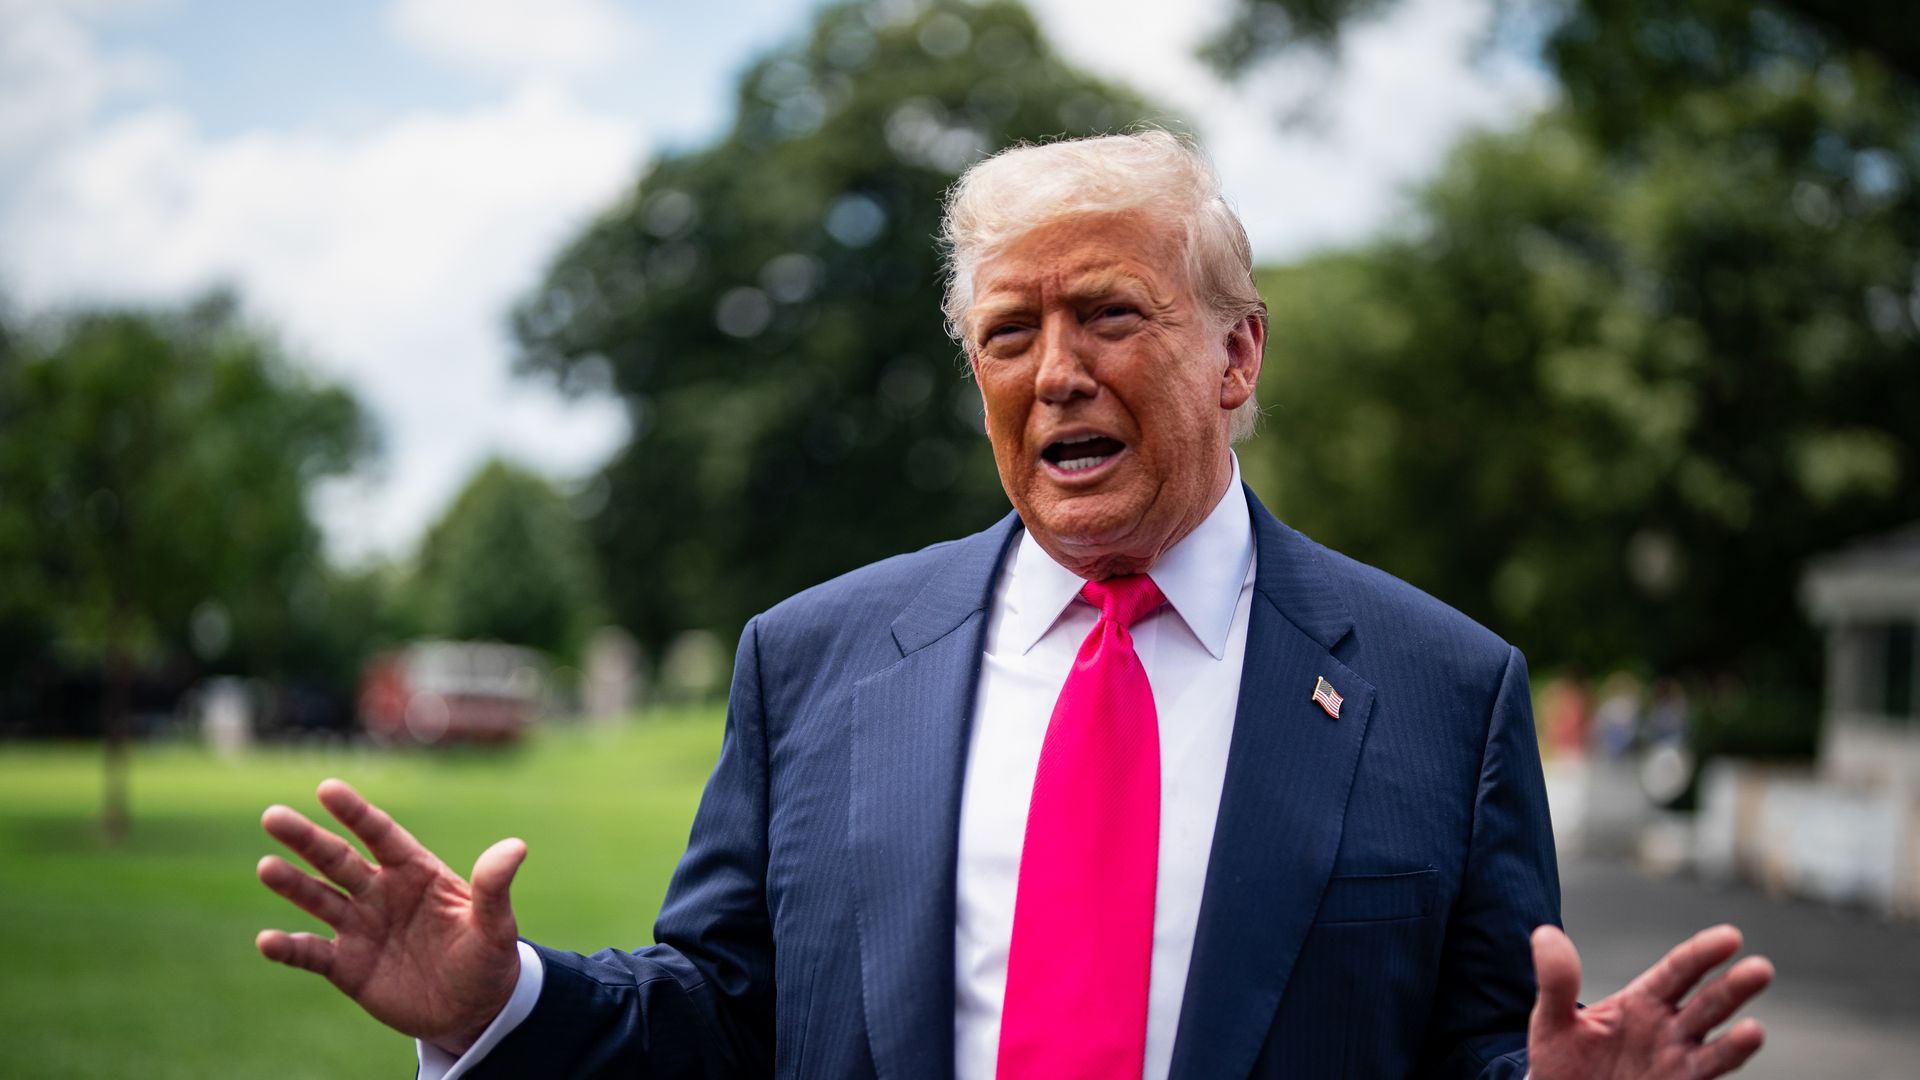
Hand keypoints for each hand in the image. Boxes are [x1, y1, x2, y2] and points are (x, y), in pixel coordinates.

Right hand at [255, 778, 527, 1053]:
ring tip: (266, 867)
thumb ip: (494, 887)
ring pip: (319, 899)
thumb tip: (516, 847)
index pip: (381, 834)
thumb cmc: (486, 958)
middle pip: (338, 860)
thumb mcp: (495, 925)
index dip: (355, 812)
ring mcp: (360, 927)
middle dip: (307, 839)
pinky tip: (266, 940)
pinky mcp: (347, 966)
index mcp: (415, 872)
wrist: (472, 1010)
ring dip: (292, 885)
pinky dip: (289, 947)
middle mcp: (381, 893)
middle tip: (273, 816)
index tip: (327, 788)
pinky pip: (311, 953)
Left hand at [1527, 923, 1772, 1079]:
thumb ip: (1556, 981)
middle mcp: (1669, 1031)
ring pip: (1716, 1049)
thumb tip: (1544, 934)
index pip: (1678, 971)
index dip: (1703, 954)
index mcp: (1643, 1002)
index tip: (1731, 936)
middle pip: (1708, 1004)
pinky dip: (1721, 1070)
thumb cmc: (1563, 1062)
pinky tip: (1738, 1053)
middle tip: (1760, 968)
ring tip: (1756, 1031)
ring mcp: (1677, 1065)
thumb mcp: (1552, 1020)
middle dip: (1733, 987)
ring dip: (1738, 1042)